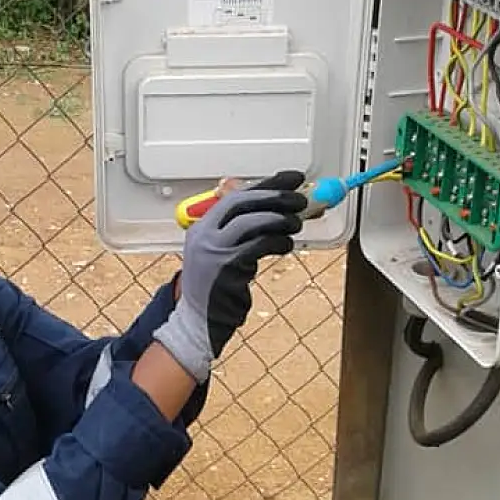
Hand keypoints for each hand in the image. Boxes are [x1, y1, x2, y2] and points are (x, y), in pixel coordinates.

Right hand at [152, 171, 307, 382]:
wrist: (198, 321)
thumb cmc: (216, 286)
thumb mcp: (222, 251)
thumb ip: (242, 229)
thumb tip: (277, 207)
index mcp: (202, 226)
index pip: (236, 195)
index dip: (267, 184)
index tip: (292, 178)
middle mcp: (204, 235)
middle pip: (242, 203)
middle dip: (275, 197)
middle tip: (301, 198)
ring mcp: (213, 252)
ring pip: (250, 222)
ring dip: (279, 219)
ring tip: (297, 223)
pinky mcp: (226, 270)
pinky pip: (257, 247)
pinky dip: (276, 242)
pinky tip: (286, 244)